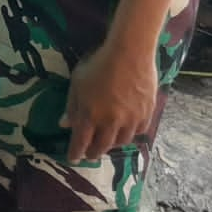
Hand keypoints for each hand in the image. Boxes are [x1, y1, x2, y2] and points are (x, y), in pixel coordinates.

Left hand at [63, 39, 159, 161]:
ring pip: (121, 142)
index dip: (76, 153)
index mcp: (90, 115)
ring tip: (107, 142)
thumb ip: (72, 106)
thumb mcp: (78, 83)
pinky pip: (138, 131)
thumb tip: (64, 125)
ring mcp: (130, 119)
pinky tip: (126, 131)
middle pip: (102, 146)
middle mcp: (111, 122)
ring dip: (112, 144)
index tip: (73, 159)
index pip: (81, 142)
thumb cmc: (98, 63)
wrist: (130, 53)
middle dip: (93, 153)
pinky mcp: (146, 114)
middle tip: (90, 154)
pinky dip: (130, 134)